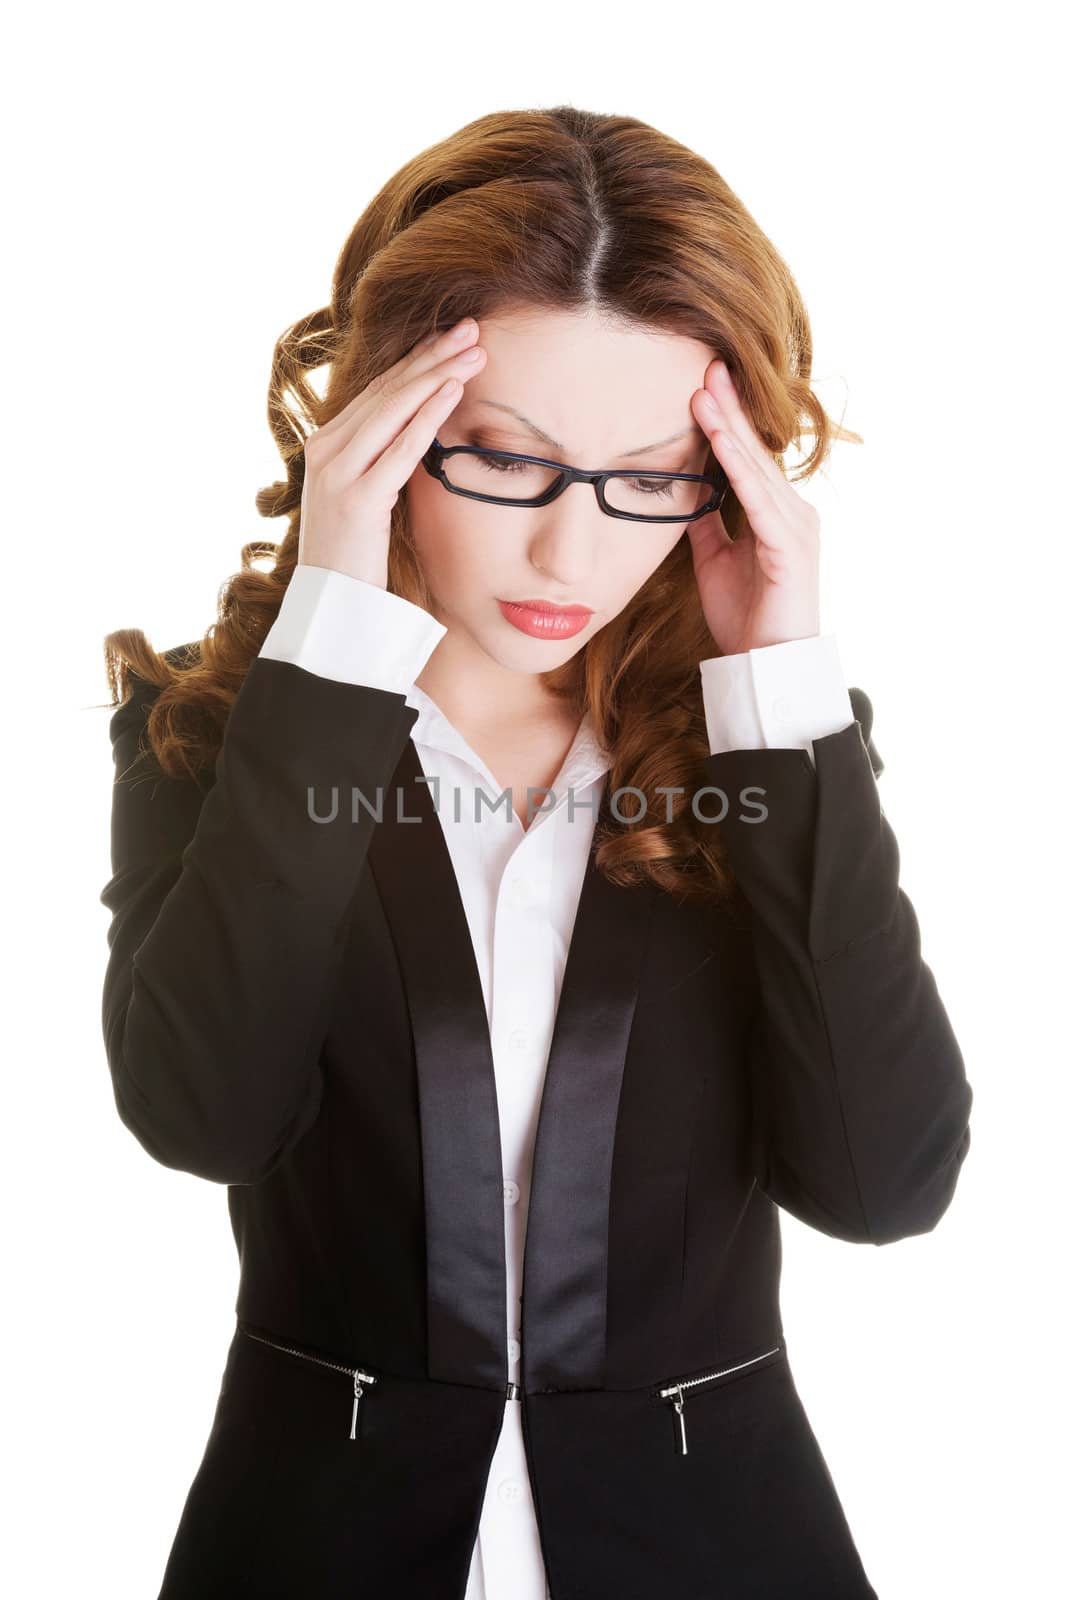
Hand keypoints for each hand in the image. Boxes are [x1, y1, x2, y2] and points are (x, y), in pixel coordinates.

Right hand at [297, 318, 486, 587]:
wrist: (332, 607)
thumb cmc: (356, 557)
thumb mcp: (367, 498)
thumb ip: (383, 461)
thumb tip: (421, 431)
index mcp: (326, 445)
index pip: (379, 391)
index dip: (418, 360)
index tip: (453, 338)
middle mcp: (326, 450)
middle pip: (388, 391)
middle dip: (433, 355)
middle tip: (473, 328)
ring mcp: (338, 473)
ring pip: (394, 410)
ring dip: (438, 375)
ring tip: (474, 351)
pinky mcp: (357, 499)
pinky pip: (400, 450)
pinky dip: (428, 417)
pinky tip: (454, 391)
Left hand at [685, 359, 820, 655]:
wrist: (768, 664)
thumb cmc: (747, 617)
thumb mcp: (716, 560)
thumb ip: (707, 524)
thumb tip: (687, 493)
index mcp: (775, 513)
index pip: (746, 456)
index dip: (726, 419)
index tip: (703, 383)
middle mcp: (791, 511)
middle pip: (754, 450)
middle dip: (729, 407)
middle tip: (707, 365)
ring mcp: (795, 525)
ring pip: (756, 466)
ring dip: (730, 427)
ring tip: (706, 390)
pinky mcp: (790, 545)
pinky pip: (758, 498)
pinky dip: (737, 466)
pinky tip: (719, 439)